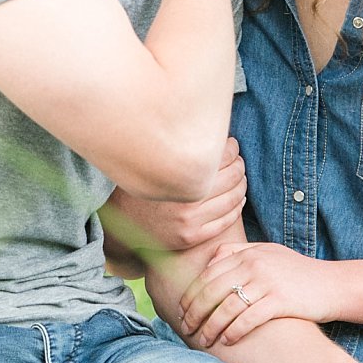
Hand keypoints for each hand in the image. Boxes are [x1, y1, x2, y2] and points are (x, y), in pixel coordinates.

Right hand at [106, 139, 246, 254]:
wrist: (120, 220)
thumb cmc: (140, 182)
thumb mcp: (155, 159)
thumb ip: (180, 147)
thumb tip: (209, 126)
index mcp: (176, 173)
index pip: (220, 155)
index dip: (230, 147)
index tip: (231, 145)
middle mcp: (183, 199)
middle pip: (232, 176)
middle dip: (239, 165)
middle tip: (238, 160)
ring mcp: (188, 221)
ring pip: (233, 198)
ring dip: (242, 185)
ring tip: (240, 177)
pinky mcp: (191, 236)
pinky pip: (227, 220)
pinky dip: (237, 206)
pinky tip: (237, 198)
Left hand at [178, 241, 336, 347]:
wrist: (334, 284)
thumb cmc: (298, 272)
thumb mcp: (268, 253)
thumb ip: (239, 252)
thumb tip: (210, 260)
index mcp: (247, 253)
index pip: (208, 274)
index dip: (191, 293)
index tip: (181, 310)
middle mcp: (254, 264)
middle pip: (212, 290)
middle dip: (194, 311)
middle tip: (185, 328)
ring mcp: (267, 282)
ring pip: (227, 306)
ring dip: (211, 326)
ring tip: (202, 340)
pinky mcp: (280, 300)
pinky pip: (248, 318)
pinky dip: (233, 331)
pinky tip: (226, 342)